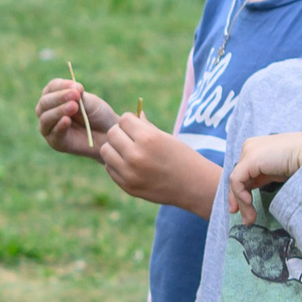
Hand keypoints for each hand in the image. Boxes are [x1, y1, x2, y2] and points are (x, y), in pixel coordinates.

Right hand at [34, 76, 117, 159]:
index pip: (52, 87)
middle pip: (45, 102)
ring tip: (74, 107)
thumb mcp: (90, 102)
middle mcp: (47, 111)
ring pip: (45, 118)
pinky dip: (59, 126)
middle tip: (76, 96)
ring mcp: (49, 127)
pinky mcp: (55, 142)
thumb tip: (74, 86)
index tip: (77, 87)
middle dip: (59, 97)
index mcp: (55, 96)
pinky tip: (67, 120)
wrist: (107, 135)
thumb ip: (79, 96)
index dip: (62, 86)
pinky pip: (53, 133)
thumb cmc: (97, 115)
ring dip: (59, 111)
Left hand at [96, 110, 224, 213]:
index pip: (123, 119)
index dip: (130, 122)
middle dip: (120, 133)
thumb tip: (134, 114)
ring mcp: (131, 173)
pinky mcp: (128, 186)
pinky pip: (109, 168)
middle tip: (131, 139)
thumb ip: (146, 125)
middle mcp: (136, 155)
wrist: (195, 187)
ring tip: (128, 151)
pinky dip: (116, 164)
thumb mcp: (166, 137)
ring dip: (115, 148)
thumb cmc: (182, 157)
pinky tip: (130, 165)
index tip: (138, 127)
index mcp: (148, 139)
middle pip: (112, 133)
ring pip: (106, 151)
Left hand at [228, 132, 301, 223]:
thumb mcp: (280, 172)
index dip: (242, 193)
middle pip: (238, 177)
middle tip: (246, 219)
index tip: (246, 212)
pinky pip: (237, 181)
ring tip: (250, 220)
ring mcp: (248, 152)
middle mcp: (251, 148)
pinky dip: (240, 196)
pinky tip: (250, 205)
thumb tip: (256, 195)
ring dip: (242, 203)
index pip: (244, 173)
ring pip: (236, 181)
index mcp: (259, 150)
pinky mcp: (249, 159)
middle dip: (239, 200)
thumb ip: (267, 177)